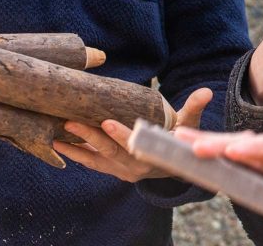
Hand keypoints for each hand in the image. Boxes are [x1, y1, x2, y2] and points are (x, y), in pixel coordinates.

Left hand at [54, 87, 212, 181]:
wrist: (173, 166)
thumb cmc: (179, 139)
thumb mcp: (188, 125)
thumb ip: (194, 108)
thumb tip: (206, 91)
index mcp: (153, 153)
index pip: (135, 145)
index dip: (120, 135)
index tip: (105, 122)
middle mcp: (136, 165)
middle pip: (109, 152)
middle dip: (89, 137)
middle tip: (70, 122)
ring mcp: (122, 170)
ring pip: (96, 160)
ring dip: (75, 149)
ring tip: (55, 137)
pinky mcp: (113, 171)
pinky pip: (92, 164)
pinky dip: (76, 155)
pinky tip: (58, 145)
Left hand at [178, 128, 262, 229]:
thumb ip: (246, 187)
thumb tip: (214, 182)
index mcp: (261, 159)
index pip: (231, 145)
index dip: (205, 140)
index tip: (177, 138)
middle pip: (247, 140)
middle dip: (220, 141)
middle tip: (194, 146)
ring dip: (252, 147)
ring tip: (231, 152)